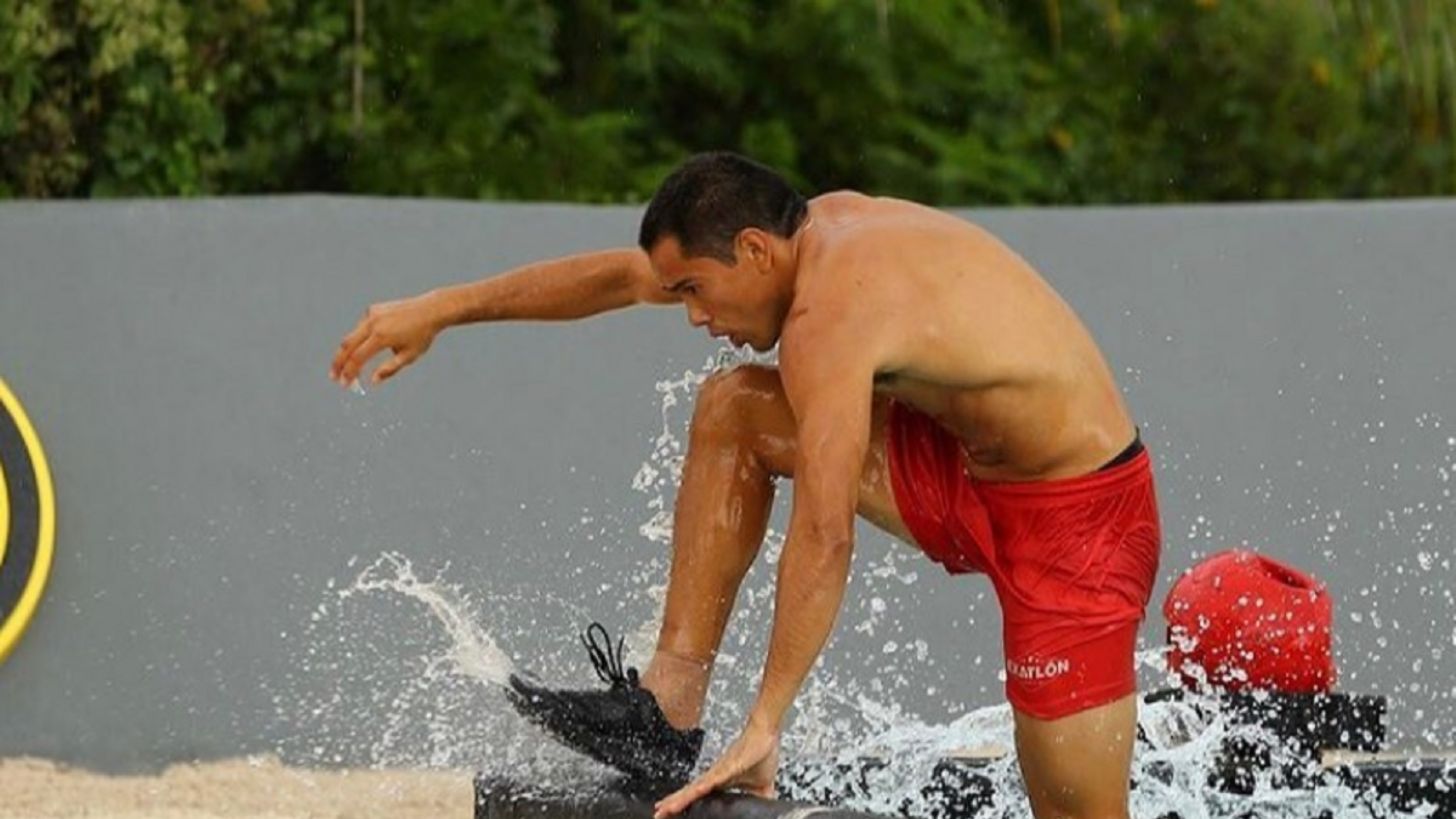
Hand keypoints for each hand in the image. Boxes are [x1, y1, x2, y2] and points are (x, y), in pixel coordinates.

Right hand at [330, 293, 449, 387]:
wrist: (430, 310)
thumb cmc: (422, 335)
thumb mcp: (409, 356)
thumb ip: (389, 369)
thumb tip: (373, 381)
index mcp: (381, 336)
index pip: (357, 358)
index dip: (349, 373)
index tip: (344, 384)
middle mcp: (372, 323)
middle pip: (346, 345)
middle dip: (338, 363)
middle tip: (334, 377)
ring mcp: (371, 314)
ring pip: (352, 336)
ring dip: (347, 352)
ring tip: (348, 367)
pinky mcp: (373, 309)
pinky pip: (361, 327)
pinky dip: (359, 339)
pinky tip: (365, 347)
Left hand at [653, 719, 779, 818]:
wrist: (766, 733)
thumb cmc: (760, 754)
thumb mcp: (762, 787)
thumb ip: (760, 800)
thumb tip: (766, 810)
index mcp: (720, 782)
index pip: (697, 796)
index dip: (682, 804)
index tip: (667, 813)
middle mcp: (714, 776)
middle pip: (689, 793)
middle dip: (673, 804)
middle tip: (657, 814)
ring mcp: (719, 771)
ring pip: (695, 788)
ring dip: (681, 798)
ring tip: (666, 808)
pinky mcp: (728, 766)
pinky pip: (712, 778)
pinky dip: (702, 786)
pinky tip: (693, 793)